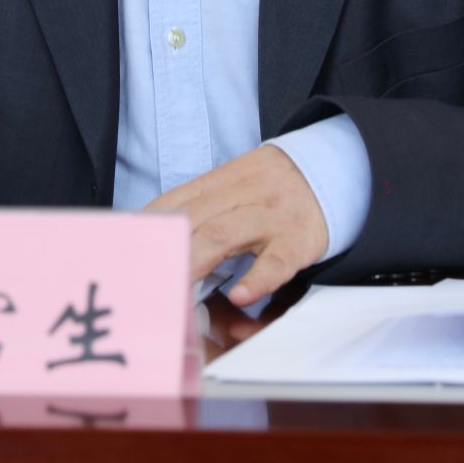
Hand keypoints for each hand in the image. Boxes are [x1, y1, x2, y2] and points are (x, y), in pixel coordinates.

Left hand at [146, 145, 328, 306]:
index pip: (177, 199)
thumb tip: (162, 233)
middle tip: (138, 275)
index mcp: (226, 178)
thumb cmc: (280, 185)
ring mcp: (272, 216)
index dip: (147, 224)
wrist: (342, 165)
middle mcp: (245, 193)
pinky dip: (258, 278)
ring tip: (170, 287)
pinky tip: (241, 297)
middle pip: (193, 218)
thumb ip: (208, 204)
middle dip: (162, 248)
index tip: (122, 247)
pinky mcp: (299, 239)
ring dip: (192, 261)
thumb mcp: (242, 180)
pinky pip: (277, 261)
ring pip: (223, 235)